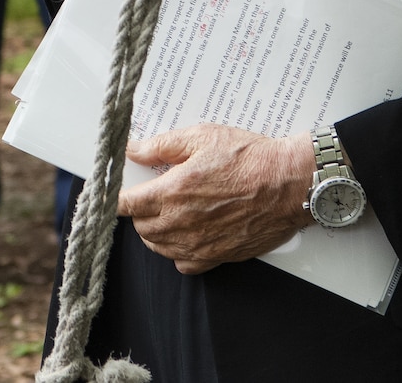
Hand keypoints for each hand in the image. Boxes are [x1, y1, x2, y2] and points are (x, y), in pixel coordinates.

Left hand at [116, 125, 313, 274]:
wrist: (289, 183)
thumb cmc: (249, 158)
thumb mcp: (200, 137)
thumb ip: (160, 146)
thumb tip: (132, 149)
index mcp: (171, 193)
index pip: (125, 205)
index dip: (114, 198)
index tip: (111, 194)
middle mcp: (181, 223)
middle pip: (140, 228)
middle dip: (138, 212)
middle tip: (148, 196)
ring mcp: (200, 244)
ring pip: (159, 248)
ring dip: (155, 232)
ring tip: (166, 213)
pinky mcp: (219, 257)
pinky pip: (184, 264)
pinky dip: (178, 252)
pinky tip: (186, 235)